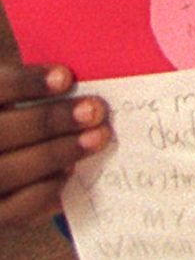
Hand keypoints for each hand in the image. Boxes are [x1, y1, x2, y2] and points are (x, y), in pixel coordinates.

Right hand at [0, 65, 107, 225]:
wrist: (2, 169)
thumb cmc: (17, 124)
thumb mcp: (17, 104)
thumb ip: (36, 90)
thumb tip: (79, 74)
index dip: (26, 83)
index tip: (66, 76)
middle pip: (1, 134)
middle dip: (50, 121)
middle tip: (95, 110)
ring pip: (8, 171)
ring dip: (57, 153)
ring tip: (98, 137)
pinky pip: (17, 207)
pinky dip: (47, 188)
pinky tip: (71, 170)